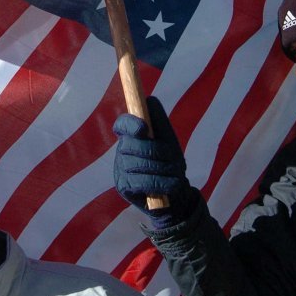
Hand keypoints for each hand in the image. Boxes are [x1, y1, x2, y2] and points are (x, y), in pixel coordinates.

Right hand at [113, 96, 193, 227]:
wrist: (176, 196)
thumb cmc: (170, 163)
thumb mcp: (168, 139)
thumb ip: (158, 119)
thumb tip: (148, 100)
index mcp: (131, 135)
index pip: (123, 124)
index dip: (131, 124)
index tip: (144, 129)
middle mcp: (122, 150)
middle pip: (134, 145)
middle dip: (158, 152)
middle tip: (175, 160)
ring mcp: (120, 168)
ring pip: (140, 164)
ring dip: (165, 169)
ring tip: (175, 174)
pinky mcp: (123, 186)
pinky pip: (143, 181)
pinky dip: (163, 183)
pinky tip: (170, 186)